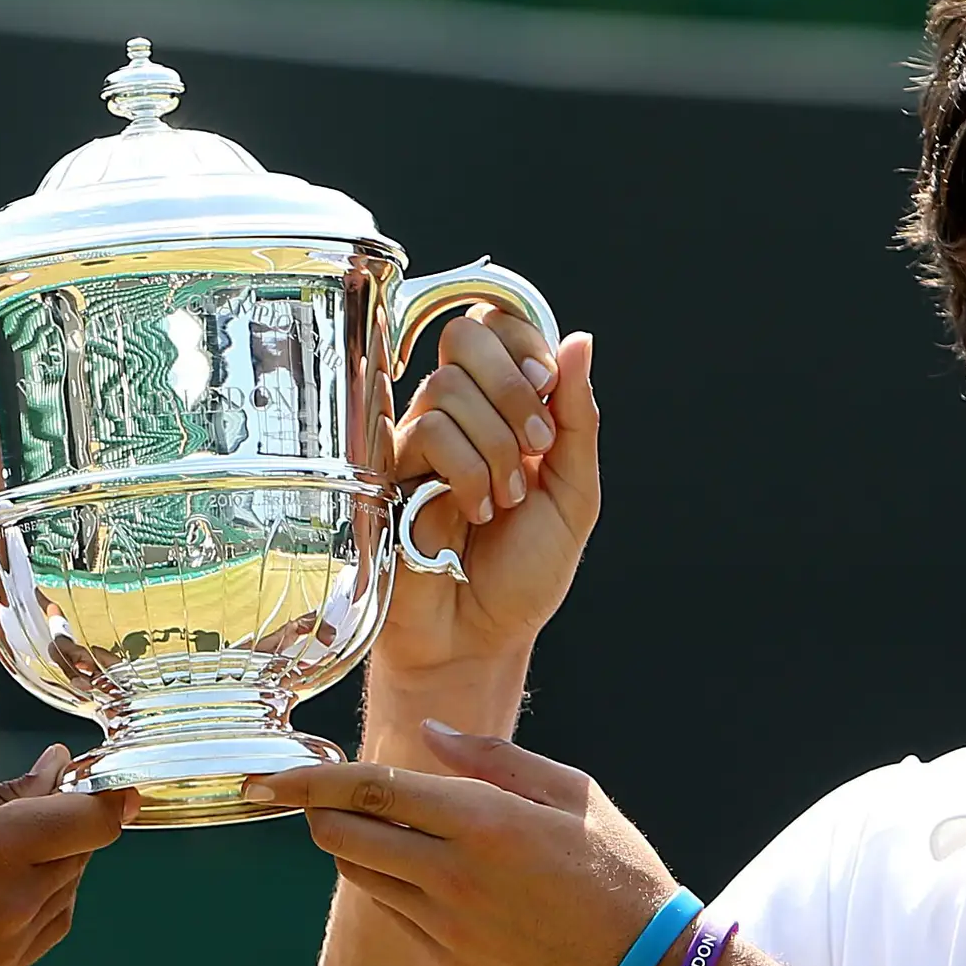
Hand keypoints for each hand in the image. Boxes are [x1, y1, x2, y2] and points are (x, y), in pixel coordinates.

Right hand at [0, 745, 129, 965]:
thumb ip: (0, 798)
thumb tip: (56, 775)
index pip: (91, 820)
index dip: (106, 794)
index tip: (99, 774)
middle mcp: (14, 903)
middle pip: (81, 853)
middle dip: (72, 819)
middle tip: (44, 788)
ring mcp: (8, 948)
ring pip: (67, 892)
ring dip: (59, 860)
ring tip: (13, 836)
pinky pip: (46, 929)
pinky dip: (44, 899)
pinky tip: (8, 881)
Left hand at [246, 722, 678, 965]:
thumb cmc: (618, 869)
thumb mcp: (571, 791)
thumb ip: (492, 757)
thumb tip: (428, 736)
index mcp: (484, 822)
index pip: (372, 791)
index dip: (311, 780)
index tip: (272, 773)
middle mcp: (453, 876)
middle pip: (344, 838)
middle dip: (317, 812)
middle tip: (320, 794)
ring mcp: (445, 925)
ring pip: (359, 877)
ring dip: (348, 846)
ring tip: (370, 826)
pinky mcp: (448, 960)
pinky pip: (390, 912)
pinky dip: (383, 883)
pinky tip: (410, 868)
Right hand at [374, 316, 602, 709]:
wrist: (476, 638)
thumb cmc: (522, 575)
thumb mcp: (573, 493)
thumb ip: (577, 419)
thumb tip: (579, 341)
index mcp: (503, 408)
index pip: (500, 327)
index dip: (525, 342)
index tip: (550, 388)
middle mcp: (457, 414)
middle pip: (465, 335)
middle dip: (512, 385)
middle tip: (536, 446)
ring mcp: (417, 440)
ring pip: (449, 387)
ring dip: (496, 446)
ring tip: (505, 503)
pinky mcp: (386, 471)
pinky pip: (427, 432)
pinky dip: (466, 470)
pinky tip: (471, 511)